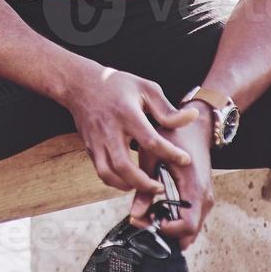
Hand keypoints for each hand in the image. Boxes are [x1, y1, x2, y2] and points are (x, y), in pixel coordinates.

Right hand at [63, 63, 198, 193]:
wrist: (79, 84)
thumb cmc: (116, 85)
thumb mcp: (145, 88)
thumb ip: (167, 109)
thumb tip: (192, 118)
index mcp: (126, 114)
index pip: (150, 140)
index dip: (170, 154)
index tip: (185, 160)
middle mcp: (109, 130)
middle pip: (124, 166)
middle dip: (145, 183)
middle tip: (161, 187)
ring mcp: (96, 141)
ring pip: (108, 173)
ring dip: (128, 185)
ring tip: (145, 186)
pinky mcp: (89, 147)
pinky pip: (101, 171)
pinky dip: (116, 182)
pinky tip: (130, 181)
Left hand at [130, 106, 214, 248]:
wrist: (195, 128)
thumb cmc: (173, 137)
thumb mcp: (152, 157)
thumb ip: (144, 187)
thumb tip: (135, 215)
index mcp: (194, 187)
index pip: (186, 225)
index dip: (165, 229)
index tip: (144, 220)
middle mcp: (204, 197)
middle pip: (189, 232)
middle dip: (165, 231)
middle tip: (141, 220)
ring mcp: (205, 198)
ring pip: (191, 227)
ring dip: (169, 227)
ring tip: (146, 213)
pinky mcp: (201, 197)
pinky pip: (191, 218)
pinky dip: (175, 220)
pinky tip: (157, 210)